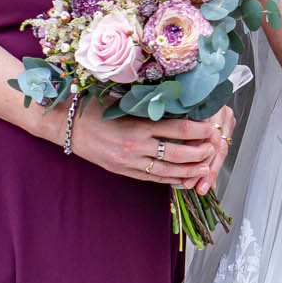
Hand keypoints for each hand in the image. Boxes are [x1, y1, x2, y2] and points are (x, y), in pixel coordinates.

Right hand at [69, 103, 232, 190]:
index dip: (199, 130)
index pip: (178, 129)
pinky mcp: (124, 171)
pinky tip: (183, 179)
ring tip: (205, 168)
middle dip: (199, 153)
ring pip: (167, 170)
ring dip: (189, 170)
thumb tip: (179, 102)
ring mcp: (130, 162)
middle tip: (213, 149)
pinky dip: (170, 180)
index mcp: (138, 125)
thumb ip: (149, 106)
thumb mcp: (124, 102)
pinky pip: (152, 179)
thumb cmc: (96, 108)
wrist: (68, 126)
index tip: (212, 127)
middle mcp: (136, 146)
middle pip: (177, 153)